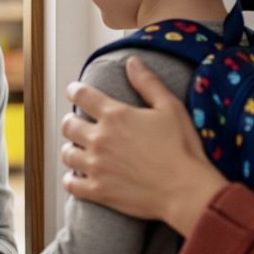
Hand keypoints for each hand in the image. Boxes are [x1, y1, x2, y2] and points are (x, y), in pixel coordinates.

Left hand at [62, 56, 226, 234]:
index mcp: (115, 115)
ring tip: (79, 149)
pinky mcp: (98, 191)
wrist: (186, 191)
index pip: (82, 95)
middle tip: (77, 123)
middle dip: (71, 121)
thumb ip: (148, 83)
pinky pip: (71, 183)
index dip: (74, 90)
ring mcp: (96, 166)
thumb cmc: (182, 148)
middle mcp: (100, 139)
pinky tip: (79, 177)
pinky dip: (72, 179)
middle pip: (68, 125)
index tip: (73, 91)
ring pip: (67, 153)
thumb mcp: (170, 108)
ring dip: (71, 149)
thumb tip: (132, 62)